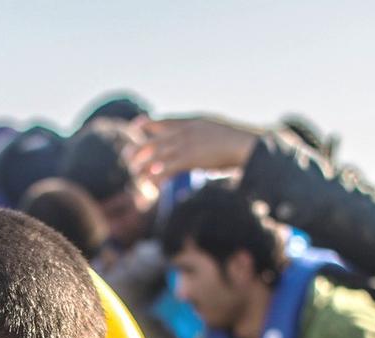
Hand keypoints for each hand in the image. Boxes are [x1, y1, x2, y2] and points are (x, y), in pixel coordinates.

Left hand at [131, 116, 263, 181]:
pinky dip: (158, 173)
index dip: (148, 124)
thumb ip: (203, 135)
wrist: (247, 145)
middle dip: (138, 149)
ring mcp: (187, 144)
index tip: (136, 125)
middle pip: (154, 139)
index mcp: (192, 122)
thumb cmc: (237, 142)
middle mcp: (186, 131)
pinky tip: (150, 179)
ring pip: (157, 154)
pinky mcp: (191, 158)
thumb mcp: (217, 131)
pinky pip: (169, 166)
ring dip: (144, 166)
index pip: (165, 121)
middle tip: (126, 158)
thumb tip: (199, 141)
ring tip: (134, 174)